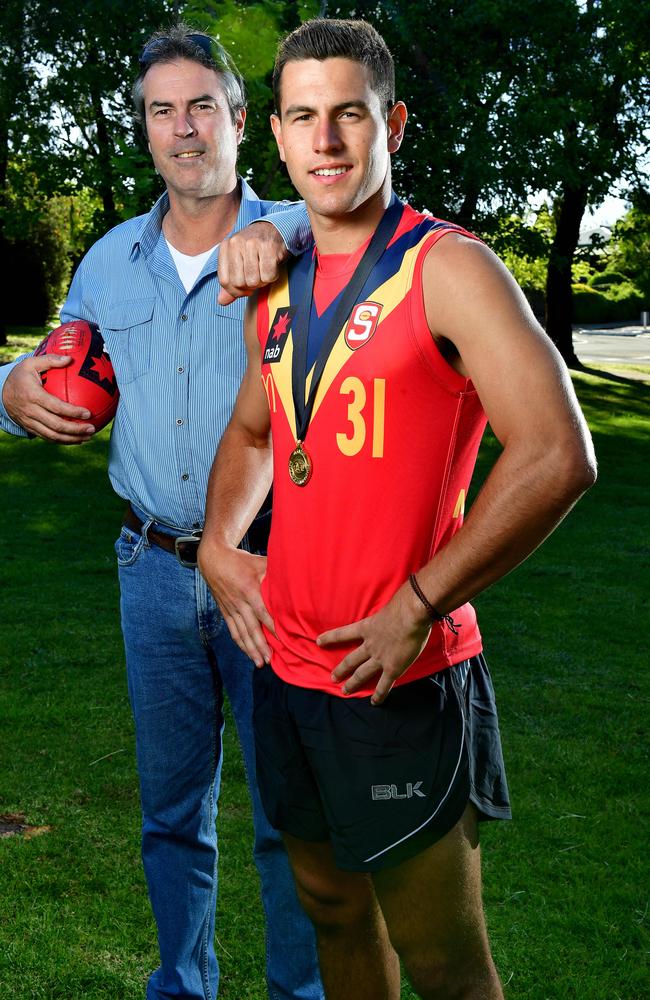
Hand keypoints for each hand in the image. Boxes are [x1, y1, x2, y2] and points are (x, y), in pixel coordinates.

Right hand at [2, 354, 95, 442]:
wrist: (0, 391)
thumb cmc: (20, 375)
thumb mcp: (31, 363)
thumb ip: (51, 360)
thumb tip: (70, 359)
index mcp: (33, 395)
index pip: (56, 407)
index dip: (72, 412)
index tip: (88, 413)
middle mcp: (31, 411)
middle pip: (56, 425)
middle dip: (76, 429)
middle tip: (92, 428)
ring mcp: (30, 422)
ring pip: (52, 436)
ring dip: (71, 439)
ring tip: (88, 437)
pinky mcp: (30, 428)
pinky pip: (47, 438)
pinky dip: (63, 441)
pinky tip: (77, 439)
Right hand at [197, 540, 275, 667]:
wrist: (214, 559)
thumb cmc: (240, 560)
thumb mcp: (259, 562)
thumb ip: (274, 572)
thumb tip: (294, 576)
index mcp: (249, 590)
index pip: (261, 612)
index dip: (270, 627)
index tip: (281, 640)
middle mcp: (239, 602)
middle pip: (251, 628)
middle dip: (261, 645)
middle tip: (270, 660)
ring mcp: (230, 608)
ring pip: (241, 633)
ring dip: (250, 649)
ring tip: (260, 663)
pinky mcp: (225, 611)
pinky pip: (233, 630)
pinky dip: (240, 643)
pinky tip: (247, 653)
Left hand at [217, 221, 288, 304]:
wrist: (275, 229)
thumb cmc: (255, 248)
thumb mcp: (238, 261)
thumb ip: (230, 282)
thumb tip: (222, 301)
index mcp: (225, 246)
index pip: (224, 281)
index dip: (235, 291)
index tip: (244, 289)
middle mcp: (236, 243)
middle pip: (239, 282)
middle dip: (250, 286)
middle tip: (256, 278)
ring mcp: (252, 244)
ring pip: (253, 280)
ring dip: (262, 281)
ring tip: (264, 271)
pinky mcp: (268, 247)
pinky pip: (268, 276)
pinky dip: (272, 276)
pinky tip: (272, 267)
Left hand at [317, 588, 430, 704]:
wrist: (411, 616)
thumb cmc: (404, 605)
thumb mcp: (389, 605)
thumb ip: (388, 611)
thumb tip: (395, 605)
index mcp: (367, 627)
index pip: (343, 633)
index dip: (330, 638)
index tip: (318, 641)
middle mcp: (370, 645)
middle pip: (351, 659)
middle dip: (341, 669)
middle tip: (332, 678)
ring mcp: (380, 658)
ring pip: (362, 674)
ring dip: (353, 683)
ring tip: (344, 691)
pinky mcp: (393, 668)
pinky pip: (384, 685)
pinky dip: (379, 695)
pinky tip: (374, 702)